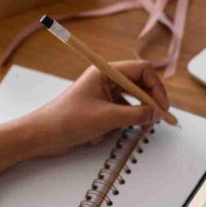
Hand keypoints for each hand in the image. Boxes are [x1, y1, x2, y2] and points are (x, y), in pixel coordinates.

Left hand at [28, 61, 169, 157]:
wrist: (43, 135)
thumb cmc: (67, 120)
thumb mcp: (106, 117)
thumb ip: (136, 115)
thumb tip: (157, 114)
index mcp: (106, 72)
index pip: (142, 70)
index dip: (156, 87)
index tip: (161, 106)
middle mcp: (107, 80)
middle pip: (140, 85)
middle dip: (149, 102)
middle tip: (156, 118)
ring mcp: (105, 95)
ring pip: (133, 101)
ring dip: (137, 114)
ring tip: (139, 128)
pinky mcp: (103, 109)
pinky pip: (124, 113)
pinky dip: (124, 123)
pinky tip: (111, 132)